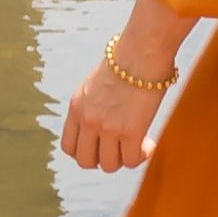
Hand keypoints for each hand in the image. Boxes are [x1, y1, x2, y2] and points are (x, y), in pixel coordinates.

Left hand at [59, 52, 169, 171]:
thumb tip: (109, 117)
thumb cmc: (128, 60)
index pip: (69, 147)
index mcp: (77, 107)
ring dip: (124, 159)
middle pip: (86, 161)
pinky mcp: (130, 132)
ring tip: (138, 145)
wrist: (142, 51)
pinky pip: (131, 160)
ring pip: (109, 165)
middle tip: (119, 149)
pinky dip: (140, 156)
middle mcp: (88, 120)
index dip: (86, 152)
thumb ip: (94, 104)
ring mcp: (107, 128)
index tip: (102, 146)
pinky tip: (149, 144)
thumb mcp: (97, 82)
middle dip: (103, 160)